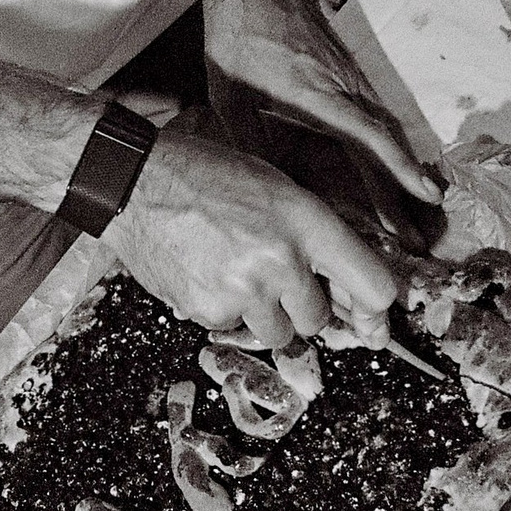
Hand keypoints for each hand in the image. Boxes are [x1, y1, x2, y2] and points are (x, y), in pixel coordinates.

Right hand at [105, 116, 398, 347]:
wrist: (135, 182)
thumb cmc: (206, 175)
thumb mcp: (276, 187)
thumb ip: (314, 234)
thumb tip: (344, 283)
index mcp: (308, 222)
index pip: (374, 286)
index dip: (376, 310)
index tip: (372, 322)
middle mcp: (282, 260)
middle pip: (318, 319)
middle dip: (302, 307)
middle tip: (275, 280)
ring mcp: (244, 290)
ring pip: (278, 335)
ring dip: (265, 316)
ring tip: (236, 274)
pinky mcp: (208, 310)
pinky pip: (233, 328)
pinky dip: (224, 311)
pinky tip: (206, 274)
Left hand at [204, 6, 441, 216]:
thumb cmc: (238, 36)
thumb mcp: (231, 95)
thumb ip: (254, 141)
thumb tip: (275, 185)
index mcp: (316, 92)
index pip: (368, 136)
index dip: (398, 169)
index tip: (426, 196)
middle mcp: (345, 85)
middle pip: (387, 143)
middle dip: (407, 193)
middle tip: (423, 237)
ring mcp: (351, 77)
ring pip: (389, 130)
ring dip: (405, 173)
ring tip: (420, 216)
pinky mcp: (350, 73)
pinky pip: (379, 117)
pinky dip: (393, 149)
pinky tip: (397, 172)